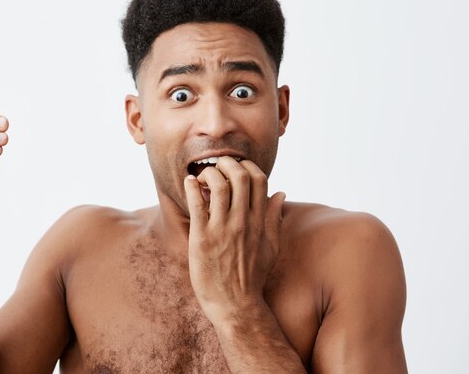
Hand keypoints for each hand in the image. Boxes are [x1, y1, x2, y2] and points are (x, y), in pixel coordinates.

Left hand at [183, 156, 285, 323]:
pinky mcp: (202, 237)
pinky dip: (190, 187)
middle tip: (216, 167)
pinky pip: (196, 203)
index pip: (258, 179)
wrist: (235, 305)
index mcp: (260, 221)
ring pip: (217, 184)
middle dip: (226, 163)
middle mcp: (243, 221)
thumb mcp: (271, 247)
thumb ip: (275, 218)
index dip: (246, 166)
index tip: (235, 169)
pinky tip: (188, 182)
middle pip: (239, 175)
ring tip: (201, 178)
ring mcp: (222, 228)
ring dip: (208, 173)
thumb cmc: (251, 277)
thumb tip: (280, 193)